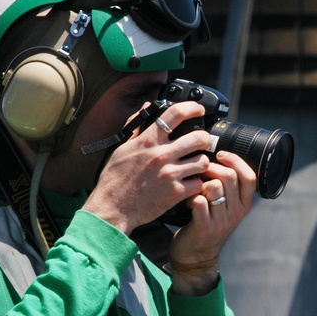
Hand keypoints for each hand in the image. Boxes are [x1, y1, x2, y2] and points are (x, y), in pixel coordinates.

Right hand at [82, 101, 212, 233]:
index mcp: (148, 141)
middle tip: (202, 143)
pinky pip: (199, 183)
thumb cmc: (114, 180)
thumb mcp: (121, 148)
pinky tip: (191, 184)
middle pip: (199, 138)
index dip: (193, 108)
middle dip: (205, 139)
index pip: (176, 114)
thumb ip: (136, 127)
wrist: (112, 208)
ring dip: (202, 163)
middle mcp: (161, 155)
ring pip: (203, 161)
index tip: (199, 110)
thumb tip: (145, 107)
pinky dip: (197, 184)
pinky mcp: (175, 193)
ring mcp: (170, 174)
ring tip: (196, 166)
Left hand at [168, 150, 255, 295]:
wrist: (195, 255)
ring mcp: (222, 221)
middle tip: (200, 169)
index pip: (250, 177)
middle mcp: (236, 213)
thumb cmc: (207, 223)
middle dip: (211, 167)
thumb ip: (226, 187)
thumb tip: (216, 156)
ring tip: (193, 187)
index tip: (222, 154)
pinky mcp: (205, 227)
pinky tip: (187, 201)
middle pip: (229, 177)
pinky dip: (190, 196)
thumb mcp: (225, 207)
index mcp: (244, 205)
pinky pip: (199, 201)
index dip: (236, 161)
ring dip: (199, 182)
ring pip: (213, 187)